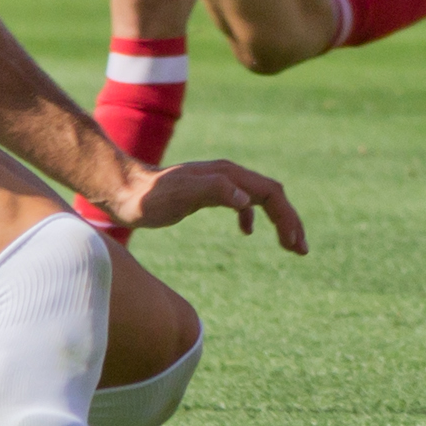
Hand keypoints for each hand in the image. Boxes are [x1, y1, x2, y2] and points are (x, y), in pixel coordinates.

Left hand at [107, 156, 309, 255]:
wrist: (124, 191)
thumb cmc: (150, 198)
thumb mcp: (181, 195)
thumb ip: (214, 191)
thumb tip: (246, 201)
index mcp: (229, 176)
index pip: (271, 194)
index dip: (287, 218)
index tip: (294, 244)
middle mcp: (229, 176)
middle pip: (272, 196)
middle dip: (290, 221)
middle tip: (301, 249)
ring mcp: (219, 183)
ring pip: (260, 200)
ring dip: (278, 220)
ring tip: (289, 244)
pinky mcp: (208, 193)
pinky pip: (242, 203)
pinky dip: (252, 217)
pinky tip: (247, 232)